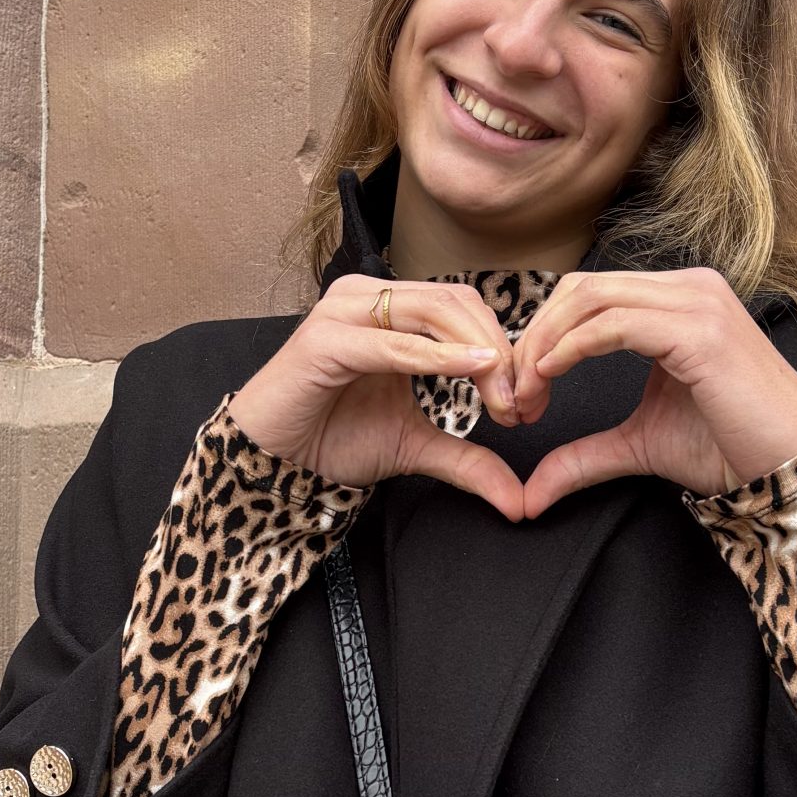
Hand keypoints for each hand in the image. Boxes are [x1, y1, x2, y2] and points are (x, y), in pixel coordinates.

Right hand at [228, 274, 528, 518]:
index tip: (524, 403)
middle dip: (498, 350)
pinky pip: (393, 344)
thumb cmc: (332, 440)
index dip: (503, 348)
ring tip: (500, 397)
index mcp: (389, 307)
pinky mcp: (325, 339)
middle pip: (456, 303)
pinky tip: (473, 372)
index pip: (463, 308)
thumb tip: (517, 499)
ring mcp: (343, 311)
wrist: (273, 462)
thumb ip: (466, 460)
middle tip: (518, 403)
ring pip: (432, 312)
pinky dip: (437, 358)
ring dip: (476, 353)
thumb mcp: (415, 447)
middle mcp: (367, 297)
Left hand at [509, 268, 796, 519]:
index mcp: (677, 301)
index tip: (521, 390)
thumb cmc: (731, 448)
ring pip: (592, 298)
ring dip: (546, 343)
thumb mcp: (639, 446)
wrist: (789, 467)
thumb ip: (585, 456)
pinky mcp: (699, 329)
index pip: (591, 294)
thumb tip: (533, 492)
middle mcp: (689, 288)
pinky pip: (615, 323)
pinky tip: (551, 375)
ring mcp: (697, 302)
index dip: (544, 334)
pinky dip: (572, 347)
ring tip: (528, 391)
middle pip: (583, 288)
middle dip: (536, 335)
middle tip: (515, 391)